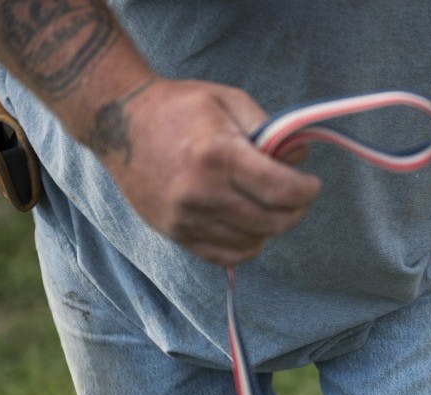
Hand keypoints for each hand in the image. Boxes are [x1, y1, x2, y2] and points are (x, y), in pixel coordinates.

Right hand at [94, 77, 320, 265]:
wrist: (118, 123)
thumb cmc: (180, 107)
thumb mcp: (230, 101)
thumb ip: (270, 130)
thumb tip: (299, 160)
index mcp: (218, 155)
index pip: (281, 191)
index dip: (306, 191)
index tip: (311, 185)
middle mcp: (201, 191)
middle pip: (272, 222)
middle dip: (295, 211)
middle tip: (296, 198)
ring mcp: (186, 217)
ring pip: (252, 242)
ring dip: (271, 229)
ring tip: (270, 208)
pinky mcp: (175, 233)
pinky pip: (225, 256)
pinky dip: (246, 246)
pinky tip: (250, 227)